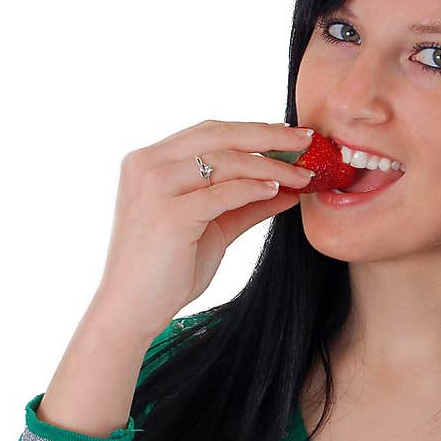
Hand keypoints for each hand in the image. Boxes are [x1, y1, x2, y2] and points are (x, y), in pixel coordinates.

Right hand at [91, 119, 314, 340]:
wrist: (132, 310)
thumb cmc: (168, 269)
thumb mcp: (214, 227)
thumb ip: (247, 204)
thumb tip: (290, 188)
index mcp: (151, 161)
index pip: (212, 131)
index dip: (255, 130)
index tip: (292, 136)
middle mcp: (147, 165)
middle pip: (220, 135)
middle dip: (270, 136)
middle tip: (308, 141)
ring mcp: (154, 187)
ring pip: (226, 161)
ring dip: (271, 167)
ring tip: (303, 175)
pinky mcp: (168, 215)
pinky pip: (222, 193)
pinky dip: (254, 189)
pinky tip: (278, 191)